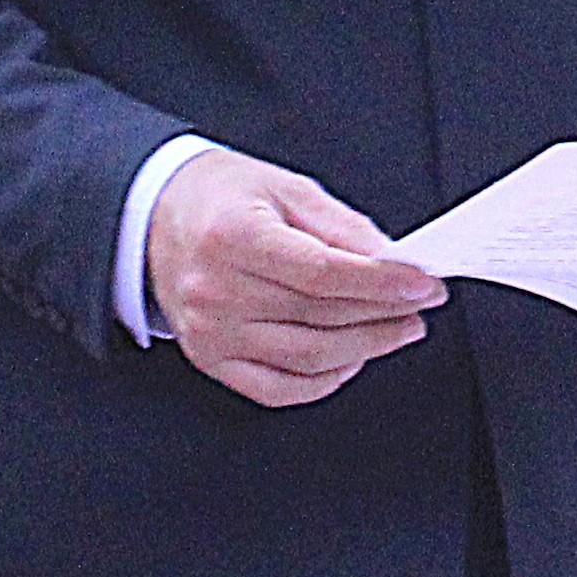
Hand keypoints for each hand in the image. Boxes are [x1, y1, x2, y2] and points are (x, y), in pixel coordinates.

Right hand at [145, 147, 445, 407]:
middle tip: (422, 302)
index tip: (423, 283)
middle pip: (322, 316)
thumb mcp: (284, 188)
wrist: (153, 217)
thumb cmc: (219, 197)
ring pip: (309, 357)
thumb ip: (341, 226)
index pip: (324, 273)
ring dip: (368, 347)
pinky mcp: (210, 359)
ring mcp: (211, 332)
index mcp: (233, 235)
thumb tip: (393, 261)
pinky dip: (326, 380)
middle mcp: (216, 289)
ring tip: (400, 328)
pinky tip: (354, 358)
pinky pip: (280, 389)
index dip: (382, 283)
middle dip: (386, 312)